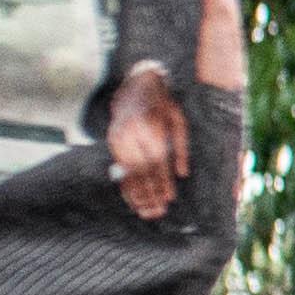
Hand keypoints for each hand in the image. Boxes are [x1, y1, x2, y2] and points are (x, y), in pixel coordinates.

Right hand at [98, 63, 190, 220]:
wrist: (137, 83)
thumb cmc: (165, 104)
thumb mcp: (179, 121)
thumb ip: (181, 148)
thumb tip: (182, 174)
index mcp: (152, 127)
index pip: (157, 161)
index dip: (163, 182)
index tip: (169, 199)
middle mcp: (132, 132)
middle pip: (142, 169)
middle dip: (150, 193)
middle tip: (157, 212)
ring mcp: (119, 136)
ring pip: (128, 170)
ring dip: (137, 193)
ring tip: (145, 211)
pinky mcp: (112, 140)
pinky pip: (120, 166)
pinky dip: (126, 182)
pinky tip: (132, 197)